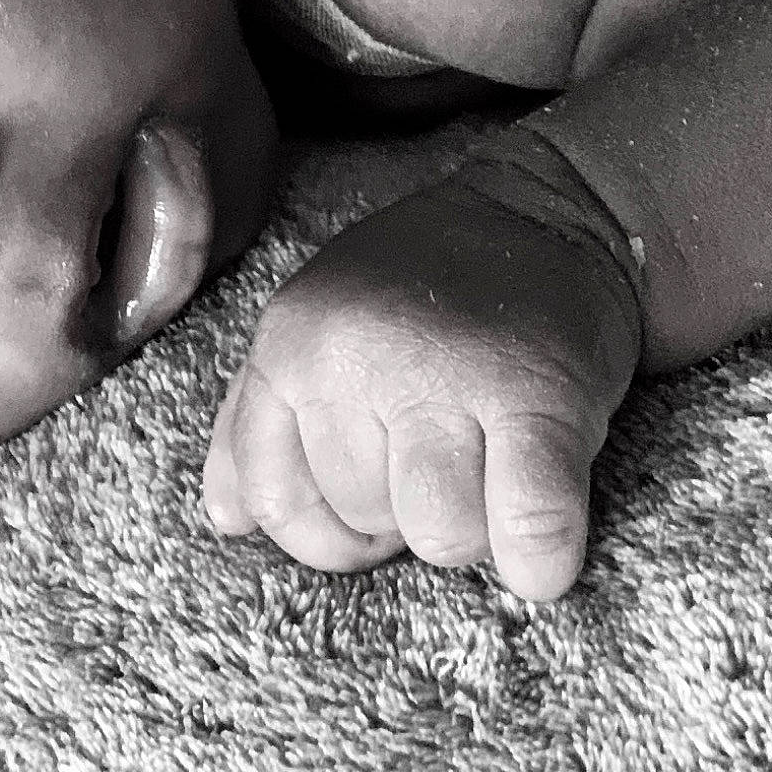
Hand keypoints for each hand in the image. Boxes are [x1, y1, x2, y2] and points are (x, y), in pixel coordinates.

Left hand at [203, 138, 644, 600]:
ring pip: (437, 535)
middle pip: (362, 520)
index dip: (326, 528)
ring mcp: (447, 376)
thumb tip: (227, 519)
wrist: (544, 212)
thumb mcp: (312, 326)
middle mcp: (354, 357)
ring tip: (491, 470)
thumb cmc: (423, 289)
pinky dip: (539, 559)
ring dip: (473, 530)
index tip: (371, 500)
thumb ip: (256, 419)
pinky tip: (540, 546)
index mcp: (291, 343)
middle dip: (404, 511)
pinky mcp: (543, 400)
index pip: (274, 500)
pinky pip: (530, 527)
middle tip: (443, 450)